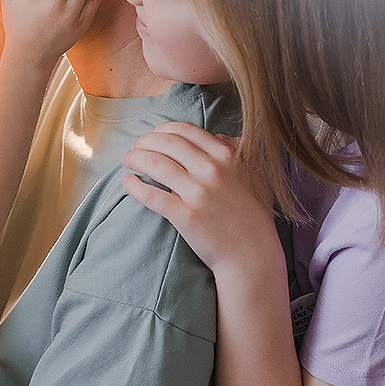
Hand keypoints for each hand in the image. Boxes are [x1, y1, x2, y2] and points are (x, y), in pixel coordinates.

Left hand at [122, 121, 281, 276]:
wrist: (252, 255)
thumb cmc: (254, 216)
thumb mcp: (257, 174)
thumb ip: (240, 150)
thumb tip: (218, 137)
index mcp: (227, 156)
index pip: (185, 131)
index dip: (162, 130)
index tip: (152, 136)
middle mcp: (212, 170)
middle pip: (166, 143)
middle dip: (144, 141)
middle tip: (135, 147)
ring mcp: (198, 193)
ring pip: (155, 163)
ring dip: (135, 157)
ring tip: (128, 160)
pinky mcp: (185, 215)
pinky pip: (151, 195)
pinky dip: (133, 185)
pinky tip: (127, 182)